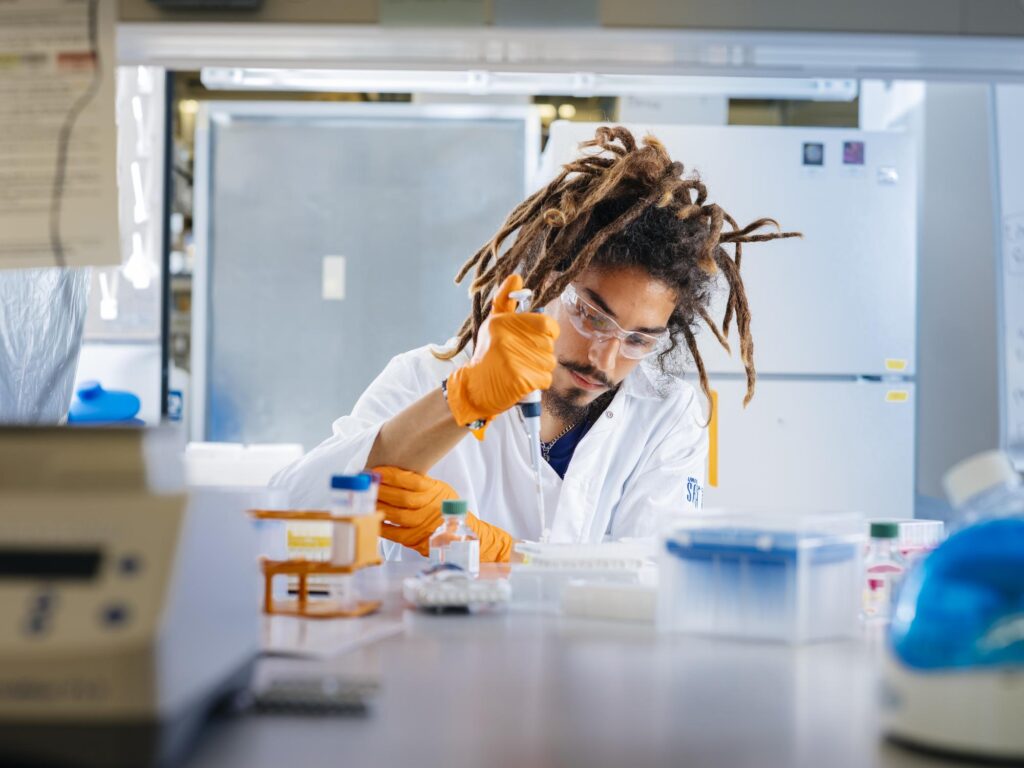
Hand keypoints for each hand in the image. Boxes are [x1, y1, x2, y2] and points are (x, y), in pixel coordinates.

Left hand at [373, 466, 514, 561]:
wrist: (464, 533)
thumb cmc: (446, 508)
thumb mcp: (439, 489)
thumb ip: (420, 484)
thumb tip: (389, 476)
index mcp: (435, 490)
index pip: (410, 480)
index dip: (390, 475)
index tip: (376, 471)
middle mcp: (431, 506)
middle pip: (401, 498)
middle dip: (381, 490)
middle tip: (366, 485)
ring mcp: (424, 524)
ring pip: (397, 515)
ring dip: (379, 507)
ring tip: (367, 500)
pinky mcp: (418, 540)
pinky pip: (396, 533)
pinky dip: (383, 526)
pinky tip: (374, 519)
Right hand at [445, 274, 558, 433]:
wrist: (474, 388)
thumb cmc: (487, 355)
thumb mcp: (492, 324)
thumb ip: (505, 301)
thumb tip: (516, 276)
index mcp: (503, 322)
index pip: (547, 323)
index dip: (547, 332)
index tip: (537, 338)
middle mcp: (508, 338)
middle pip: (549, 344)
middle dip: (541, 352)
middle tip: (523, 357)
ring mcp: (514, 359)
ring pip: (549, 362)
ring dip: (540, 368)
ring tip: (522, 369)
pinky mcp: (520, 380)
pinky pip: (545, 379)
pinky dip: (537, 382)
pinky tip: (523, 381)